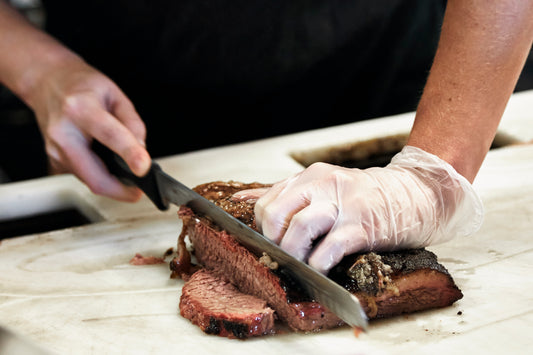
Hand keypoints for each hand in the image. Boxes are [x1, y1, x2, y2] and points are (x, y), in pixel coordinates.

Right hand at [27, 56, 150, 200]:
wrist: (47, 82)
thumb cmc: (80, 86)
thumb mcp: (115, 95)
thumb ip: (132, 123)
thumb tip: (141, 150)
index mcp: (81, 108)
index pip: (109, 135)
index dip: (129, 154)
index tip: (143, 168)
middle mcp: (63, 132)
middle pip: (94, 176)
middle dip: (121, 190)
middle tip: (139, 190)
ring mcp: (55, 150)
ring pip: (90, 181)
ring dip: (112, 184)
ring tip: (127, 173)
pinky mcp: (54, 160)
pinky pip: (83, 177)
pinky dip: (100, 176)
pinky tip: (108, 165)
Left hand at [235, 146, 482, 273]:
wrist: (413, 195)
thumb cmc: (364, 196)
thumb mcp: (322, 186)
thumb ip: (283, 193)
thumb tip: (243, 199)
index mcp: (310, 177)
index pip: (267, 202)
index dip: (262, 229)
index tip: (272, 244)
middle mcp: (323, 186)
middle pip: (276, 214)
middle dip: (273, 242)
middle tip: (282, 258)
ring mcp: (343, 205)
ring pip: (300, 228)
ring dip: (293, 254)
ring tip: (299, 266)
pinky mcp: (362, 226)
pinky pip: (330, 247)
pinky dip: (319, 263)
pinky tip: (319, 270)